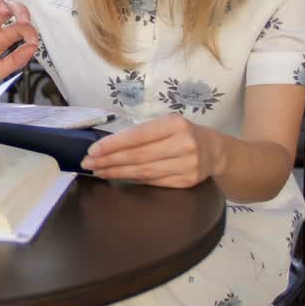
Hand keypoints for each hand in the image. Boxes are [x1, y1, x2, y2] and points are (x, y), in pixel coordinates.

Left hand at [80, 113, 223, 187]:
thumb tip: (107, 146)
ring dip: (117, 172)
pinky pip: (153, 182)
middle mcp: (183, 144)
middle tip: (89, 163)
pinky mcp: (187, 182)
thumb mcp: (166, 123)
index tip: (93, 150)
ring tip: (99, 171)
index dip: (113, 144)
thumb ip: (142, 132)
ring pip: (144, 172)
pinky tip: (119, 177)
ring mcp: (187, 165)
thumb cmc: (183, 133)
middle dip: (109, 160)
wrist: (215, 151)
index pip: (137, 136)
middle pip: (138, 156)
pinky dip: (134, 179)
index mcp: (175, 124)